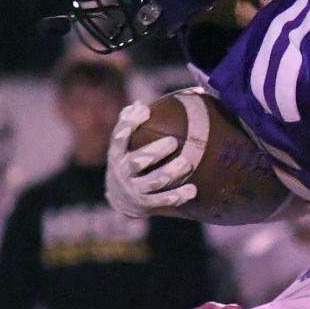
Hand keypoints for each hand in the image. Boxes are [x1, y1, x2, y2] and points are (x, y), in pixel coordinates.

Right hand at [106, 100, 197, 216]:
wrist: (121, 198)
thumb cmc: (128, 160)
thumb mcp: (124, 144)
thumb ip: (129, 123)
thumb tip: (139, 104)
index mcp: (117, 153)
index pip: (119, 137)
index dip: (129, 124)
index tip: (145, 110)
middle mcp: (124, 172)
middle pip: (138, 162)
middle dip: (155, 152)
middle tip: (172, 142)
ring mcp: (134, 189)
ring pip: (153, 182)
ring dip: (170, 173)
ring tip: (187, 163)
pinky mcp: (146, 204)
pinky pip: (162, 200)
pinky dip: (177, 196)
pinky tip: (192, 190)